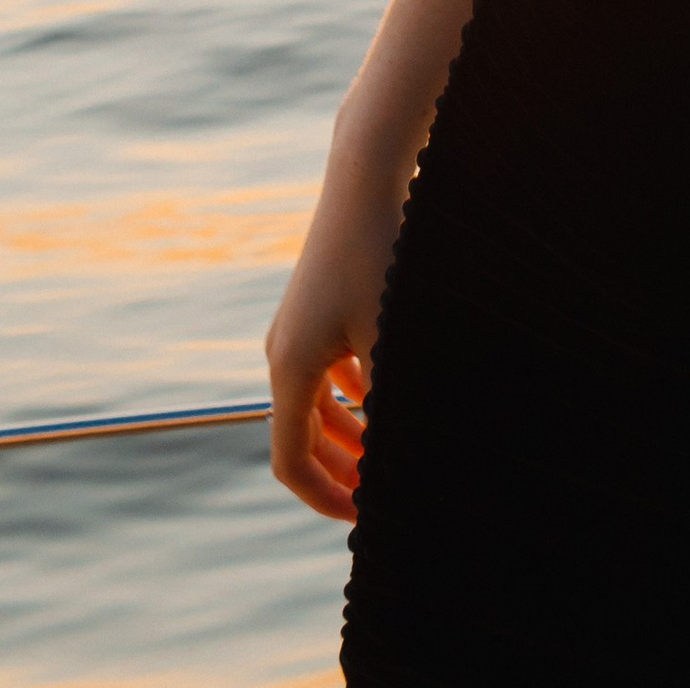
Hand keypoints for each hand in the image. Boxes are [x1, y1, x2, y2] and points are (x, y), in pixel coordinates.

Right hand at [264, 154, 409, 522]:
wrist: (366, 172)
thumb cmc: (381, 251)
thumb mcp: (391, 335)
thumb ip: (394, 400)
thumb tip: (405, 456)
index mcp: (290, 365)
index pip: (290, 460)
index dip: (325, 497)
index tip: (365, 517)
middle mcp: (284, 349)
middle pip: (300, 435)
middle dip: (338, 471)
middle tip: (381, 496)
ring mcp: (298, 324)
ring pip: (314, 402)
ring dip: (346, 435)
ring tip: (387, 455)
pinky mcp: (318, 302)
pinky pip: (326, 369)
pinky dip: (351, 395)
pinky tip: (384, 399)